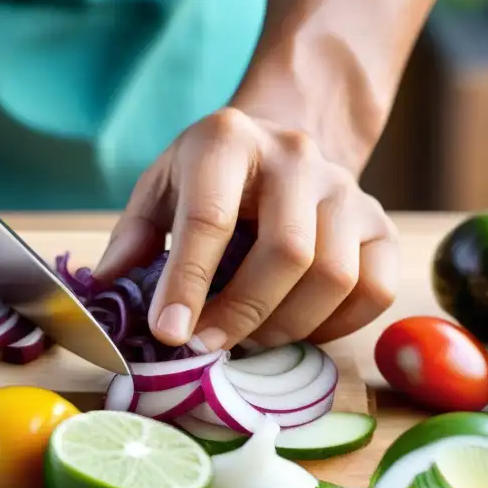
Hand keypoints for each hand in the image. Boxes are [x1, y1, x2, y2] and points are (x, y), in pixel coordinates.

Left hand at [94, 108, 398, 351]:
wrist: (280, 145)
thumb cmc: (210, 179)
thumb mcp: (160, 189)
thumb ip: (132, 239)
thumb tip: (106, 293)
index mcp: (227, 141)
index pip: (210, 218)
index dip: (188, 282)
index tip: (168, 334)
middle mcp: (296, 156)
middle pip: (287, 252)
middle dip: (243, 313)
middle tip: (208, 346)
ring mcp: (347, 189)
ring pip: (335, 276)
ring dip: (287, 326)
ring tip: (249, 339)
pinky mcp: (381, 223)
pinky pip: (374, 290)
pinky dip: (336, 325)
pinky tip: (298, 326)